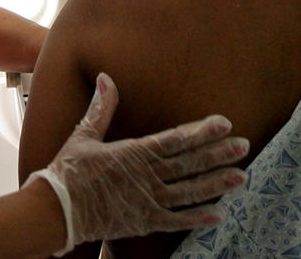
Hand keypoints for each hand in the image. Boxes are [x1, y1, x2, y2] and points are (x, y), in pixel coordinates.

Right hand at [24, 72, 248, 255]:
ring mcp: (147, 201)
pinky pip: (177, 221)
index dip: (202, 131)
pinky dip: (198, 218)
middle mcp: (145, 176)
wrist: (56, 210)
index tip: (224, 123)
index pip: (175, 139)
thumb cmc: (68, 171)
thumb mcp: (84, 134)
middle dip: (218, 153)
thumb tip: (106, 77)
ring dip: (216, 183)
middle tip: (244, 145)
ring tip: (241, 176)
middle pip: (189, 163)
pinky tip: (219, 213)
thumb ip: (101, 107)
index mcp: (133, 152)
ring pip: (189, 191)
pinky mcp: (144, 223)